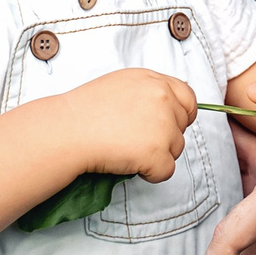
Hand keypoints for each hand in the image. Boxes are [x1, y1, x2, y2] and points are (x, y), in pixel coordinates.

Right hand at [60, 67, 202, 182]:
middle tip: (137, 142)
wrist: (67, 130)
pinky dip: (151, 174)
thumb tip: (163, 109)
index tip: (169, 126)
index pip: (188, 98)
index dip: (181, 115)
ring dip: (157, 155)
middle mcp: (163, 99)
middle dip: (166, 137)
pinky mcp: (157, 153)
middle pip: (182, 126)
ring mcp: (163, 126)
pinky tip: (129, 165)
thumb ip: (147, 93)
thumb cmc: (84, 111)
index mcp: (154, 81)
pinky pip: (166, 171)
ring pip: (176, 149)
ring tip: (128, 151)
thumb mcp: (121, 85)